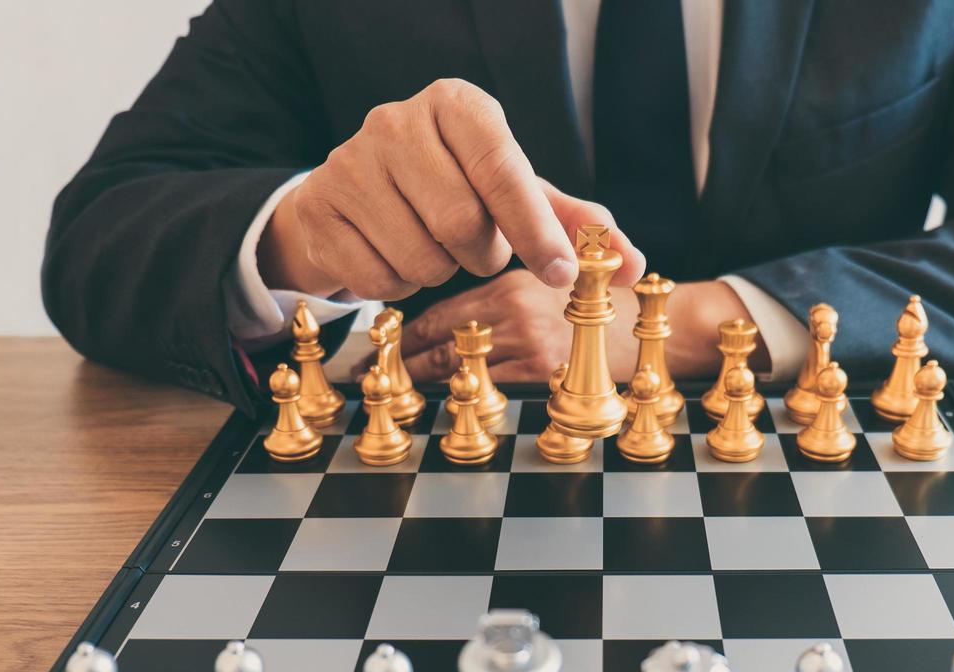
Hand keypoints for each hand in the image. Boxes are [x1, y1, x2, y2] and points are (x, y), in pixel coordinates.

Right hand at [257, 78, 643, 299]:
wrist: (353, 198)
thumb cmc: (453, 192)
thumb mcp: (517, 198)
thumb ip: (575, 226)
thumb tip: (634, 266)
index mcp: (456, 105)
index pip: (504, 169)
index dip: (536, 230)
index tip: (563, 274)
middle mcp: (397, 121)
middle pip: (462, 223)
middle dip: (480, 254)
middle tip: (474, 245)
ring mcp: (349, 162)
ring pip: (421, 257)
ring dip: (439, 271)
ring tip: (431, 245)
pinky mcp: (319, 207)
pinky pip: (379, 279)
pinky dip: (397, 285)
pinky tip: (392, 255)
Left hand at [360, 271, 764, 383]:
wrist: (651, 326)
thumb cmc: (601, 309)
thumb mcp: (545, 285)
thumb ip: (503, 293)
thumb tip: (453, 326)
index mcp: (510, 282)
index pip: (441, 312)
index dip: (405, 332)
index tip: (380, 346)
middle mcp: (512, 307)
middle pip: (437, 339)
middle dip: (399, 359)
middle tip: (366, 373)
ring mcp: (526, 340)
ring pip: (457, 366)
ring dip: (420, 382)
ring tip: (390, 392)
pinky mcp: (541, 370)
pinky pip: (488, 388)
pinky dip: (462, 396)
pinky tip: (444, 404)